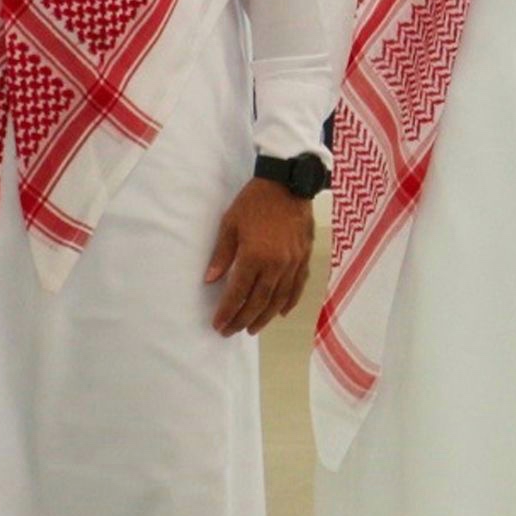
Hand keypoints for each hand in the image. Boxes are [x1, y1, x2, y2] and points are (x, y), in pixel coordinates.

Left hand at [203, 175, 316, 334]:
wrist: (289, 183)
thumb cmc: (254, 202)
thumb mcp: (230, 224)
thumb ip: (222, 255)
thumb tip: (211, 280)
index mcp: (255, 257)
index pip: (238, 293)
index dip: (227, 312)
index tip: (218, 325)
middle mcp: (276, 265)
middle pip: (259, 302)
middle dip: (243, 320)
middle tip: (231, 332)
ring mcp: (293, 263)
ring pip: (279, 298)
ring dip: (265, 317)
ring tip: (253, 329)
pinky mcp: (304, 257)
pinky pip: (298, 286)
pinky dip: (290, 302)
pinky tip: (282, 312)